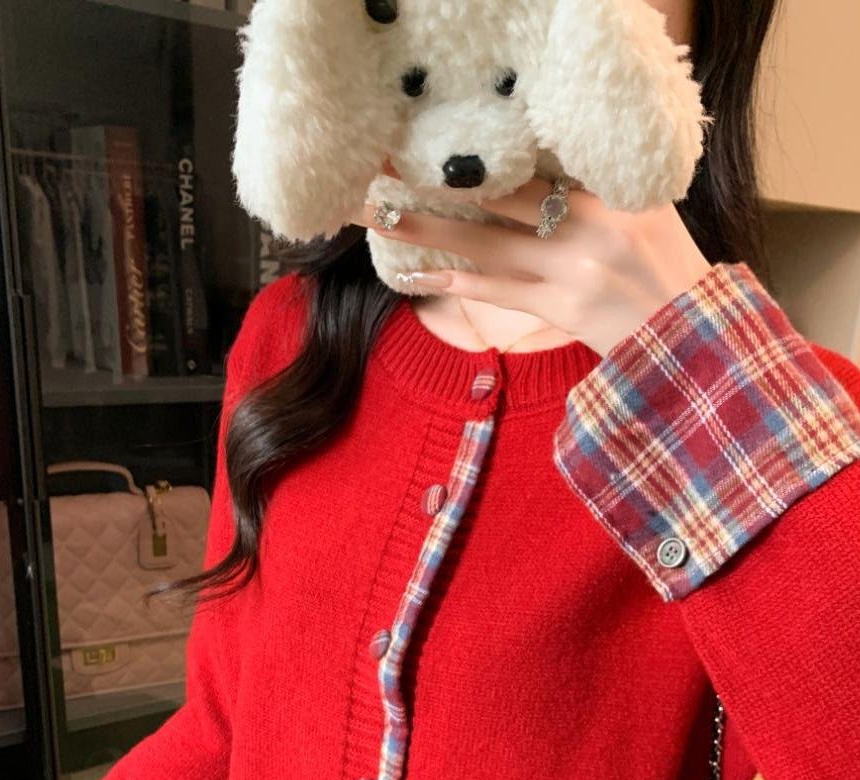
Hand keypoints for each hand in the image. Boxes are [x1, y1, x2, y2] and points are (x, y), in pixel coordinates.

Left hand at [351, 175, 711, 359]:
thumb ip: (598, 187)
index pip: (535, 166)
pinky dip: (456, 284)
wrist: (694, 336)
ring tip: (383, 218)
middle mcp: (589, 225)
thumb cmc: (670, 270)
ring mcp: (572, 270)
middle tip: (386, 173)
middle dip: (439, 185)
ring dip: (431, 231)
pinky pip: (497, 292)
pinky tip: (418, 277)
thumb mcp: (648, 210)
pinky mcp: (560, 309)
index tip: (437, 145)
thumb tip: (541, 169)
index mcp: (612, 192)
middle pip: (500, 197)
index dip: (481, 156)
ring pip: (487, 244)